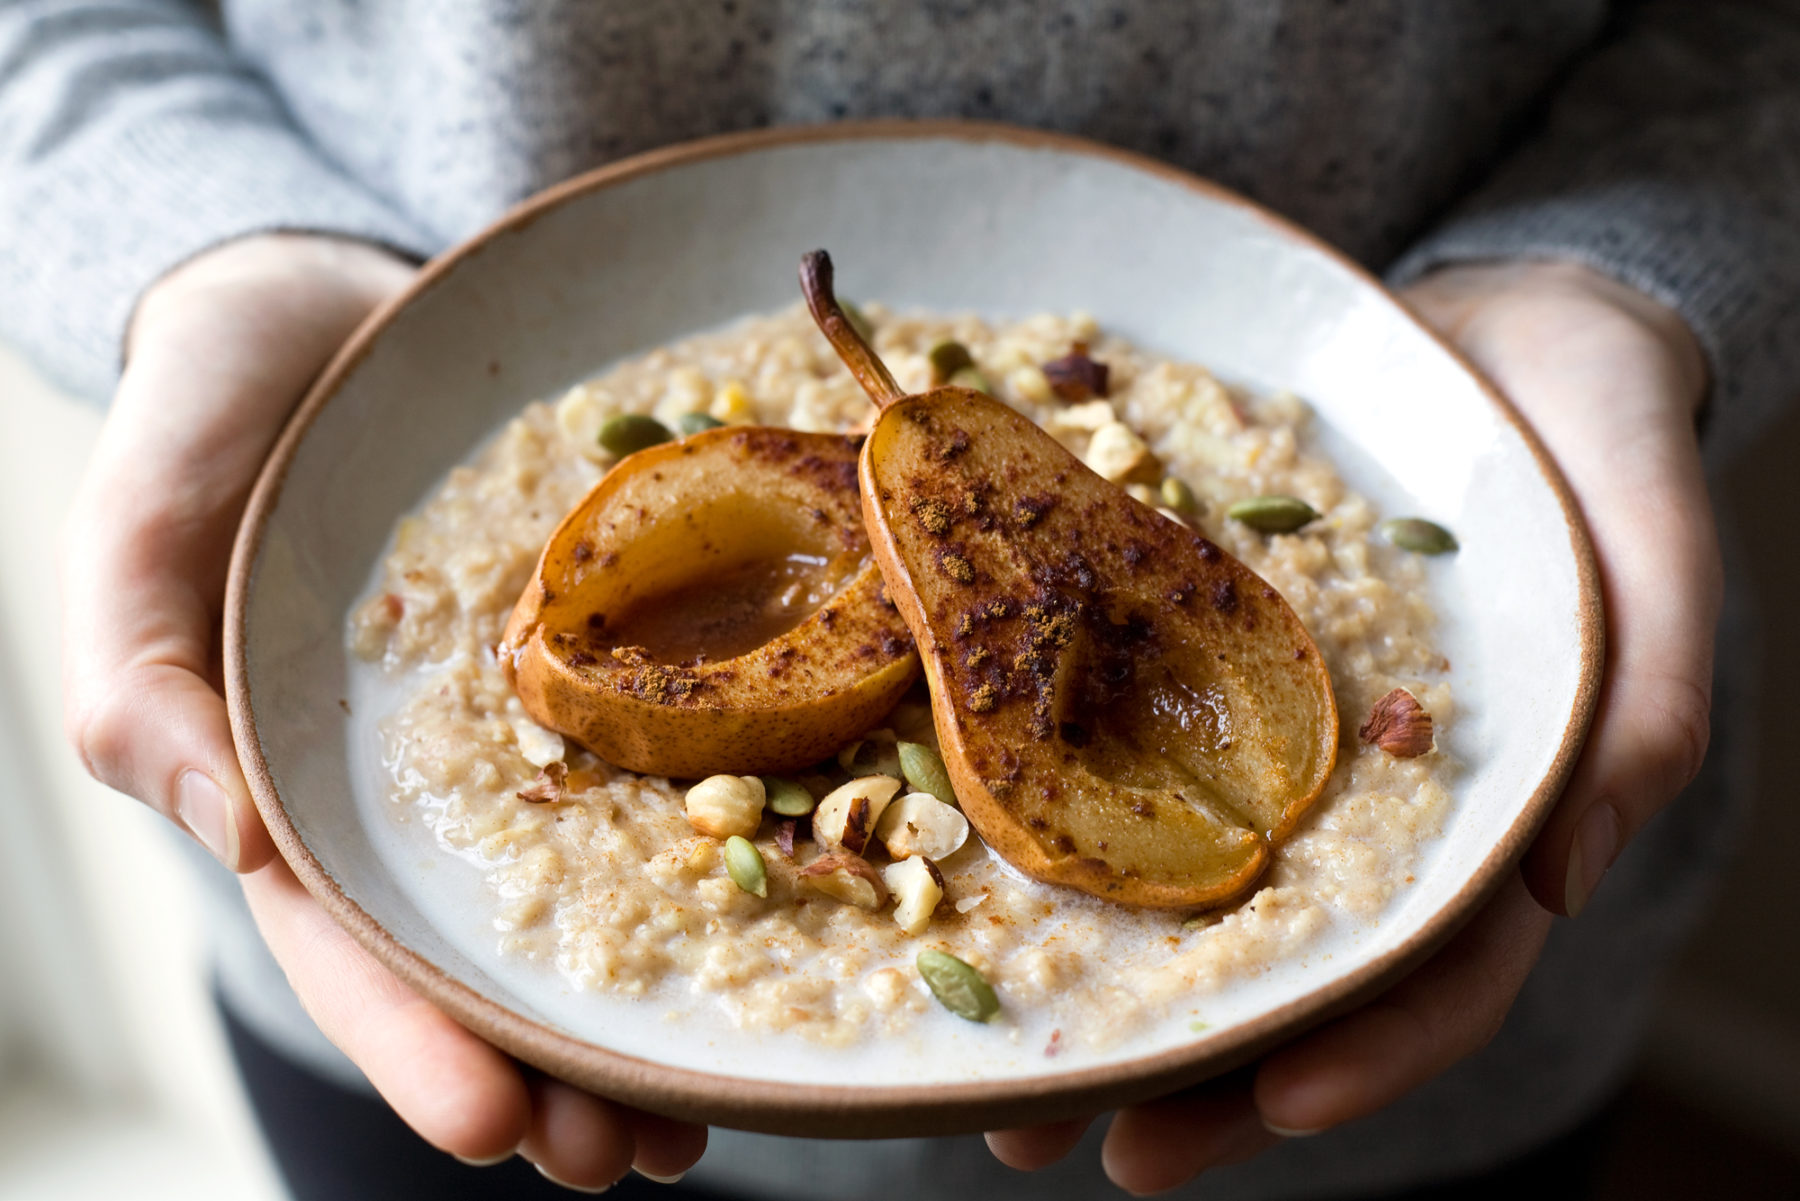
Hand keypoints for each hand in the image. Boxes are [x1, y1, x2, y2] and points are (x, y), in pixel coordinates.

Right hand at [61, 234, 706, 1188]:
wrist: (343, 299)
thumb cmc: (216, 408)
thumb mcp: (146, 521)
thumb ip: (143, 671)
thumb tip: (224, 827)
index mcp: (303, 783)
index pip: (351, 940)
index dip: (415, 1040)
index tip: (499, 1123)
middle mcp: (431, 780)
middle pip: (488, 952)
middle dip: (555, 1069)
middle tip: (636, 1160)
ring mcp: (536, 722)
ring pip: (594, 887)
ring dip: (649, 1006)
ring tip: (710, 1113)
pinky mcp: (625, 649)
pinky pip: (686, 754)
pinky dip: (732, 840)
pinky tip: (796, 912)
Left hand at [986, 259, 1720, 1191]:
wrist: (1485, 320)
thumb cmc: (1591, 424)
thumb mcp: (1650, 536)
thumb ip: (1643, 699)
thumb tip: (1558, 879)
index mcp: (1488, 807)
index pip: (1440, 967)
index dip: (1368, 1050)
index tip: (1270, 1109)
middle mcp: (1361, 802)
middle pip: (1280, 973)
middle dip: (1182, 1074)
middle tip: (1061, 1144)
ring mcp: (1268, 746)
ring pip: (1179, 905)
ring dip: (1089, 999)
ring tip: (988, 1085)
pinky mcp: (1188, 674)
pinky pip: (1109, 769)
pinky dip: (1043, 840)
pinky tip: (953, 883)